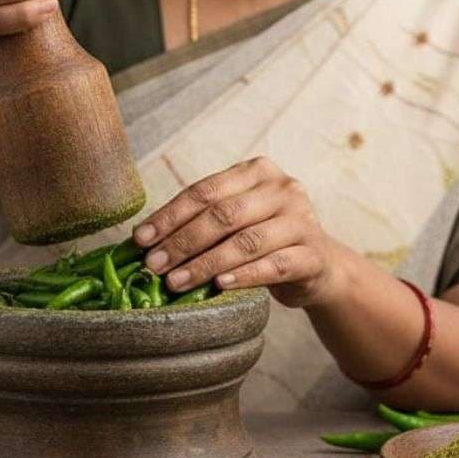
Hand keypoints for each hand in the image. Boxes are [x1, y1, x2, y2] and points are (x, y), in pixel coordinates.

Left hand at [132, 156, 343, 308]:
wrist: (318, 265)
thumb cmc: (263, 238)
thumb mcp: (237, 218)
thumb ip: (202, 219)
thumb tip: (144, 240)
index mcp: (257, 171)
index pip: (205, 191)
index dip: (170, 216)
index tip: (141, 239)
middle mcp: (283, 189)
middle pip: (224, 215)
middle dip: (183, 242)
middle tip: (153, 265)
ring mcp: (302, 220)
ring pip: (247, 242)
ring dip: (206, 264)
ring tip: (176, 282)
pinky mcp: (313, 254)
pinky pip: (274, 265)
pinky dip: (244, 276)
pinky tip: (220, 286)